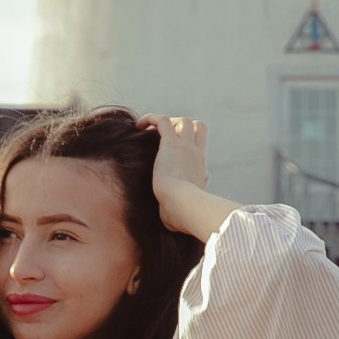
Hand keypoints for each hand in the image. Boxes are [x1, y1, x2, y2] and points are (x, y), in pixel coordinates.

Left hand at [139, 114, 234, 241]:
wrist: (183, 205)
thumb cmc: (181, 215)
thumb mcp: (182, 212)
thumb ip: (177, 211)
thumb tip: (170, 219)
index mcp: (200, 170)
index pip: (199, 151)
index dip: (188, 147)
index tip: (171, 155)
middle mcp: (196, 155)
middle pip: (197, 128)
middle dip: (183, 127)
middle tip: (164, 137)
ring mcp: (185, 148)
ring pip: (183, 121)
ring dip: (167, 121)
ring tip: (148, 130)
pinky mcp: (171, 144)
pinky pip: (162, 121)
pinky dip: (151, 119)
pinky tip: (138, 126)